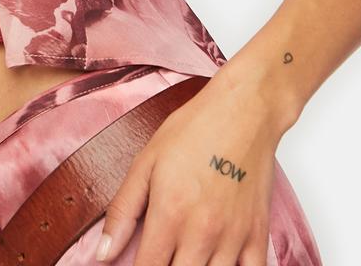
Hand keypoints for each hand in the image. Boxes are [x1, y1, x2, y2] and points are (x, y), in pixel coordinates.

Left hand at [94, 73, 284, 264]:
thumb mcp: (146, 161)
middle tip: (162, 255)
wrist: (244, 111)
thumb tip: (102, 254)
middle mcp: (201, 233)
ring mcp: (233, 238)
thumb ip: (123, 210)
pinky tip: (218, 263)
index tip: (134, 265)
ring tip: (185, 256)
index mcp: (169, 214)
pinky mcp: (258, 236)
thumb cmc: (194, 129)